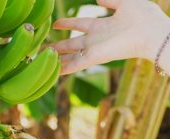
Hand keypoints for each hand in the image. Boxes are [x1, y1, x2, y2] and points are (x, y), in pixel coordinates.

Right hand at [51, 0, 169, 74]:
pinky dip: (65, 69)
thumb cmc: (144, 17)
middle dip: (60, 45)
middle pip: (74, 43)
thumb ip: (111, 0)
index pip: (80, 24)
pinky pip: (77, 64)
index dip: (67, 23)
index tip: (55, 23)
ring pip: (73, 56)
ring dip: (59, 59)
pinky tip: (54, 72)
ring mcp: (96, 49)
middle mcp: (97, 39)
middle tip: (45, 47)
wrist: (153, 33)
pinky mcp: (96, 58)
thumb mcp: (125, 2)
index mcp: (103, 26)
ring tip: (45, 60)